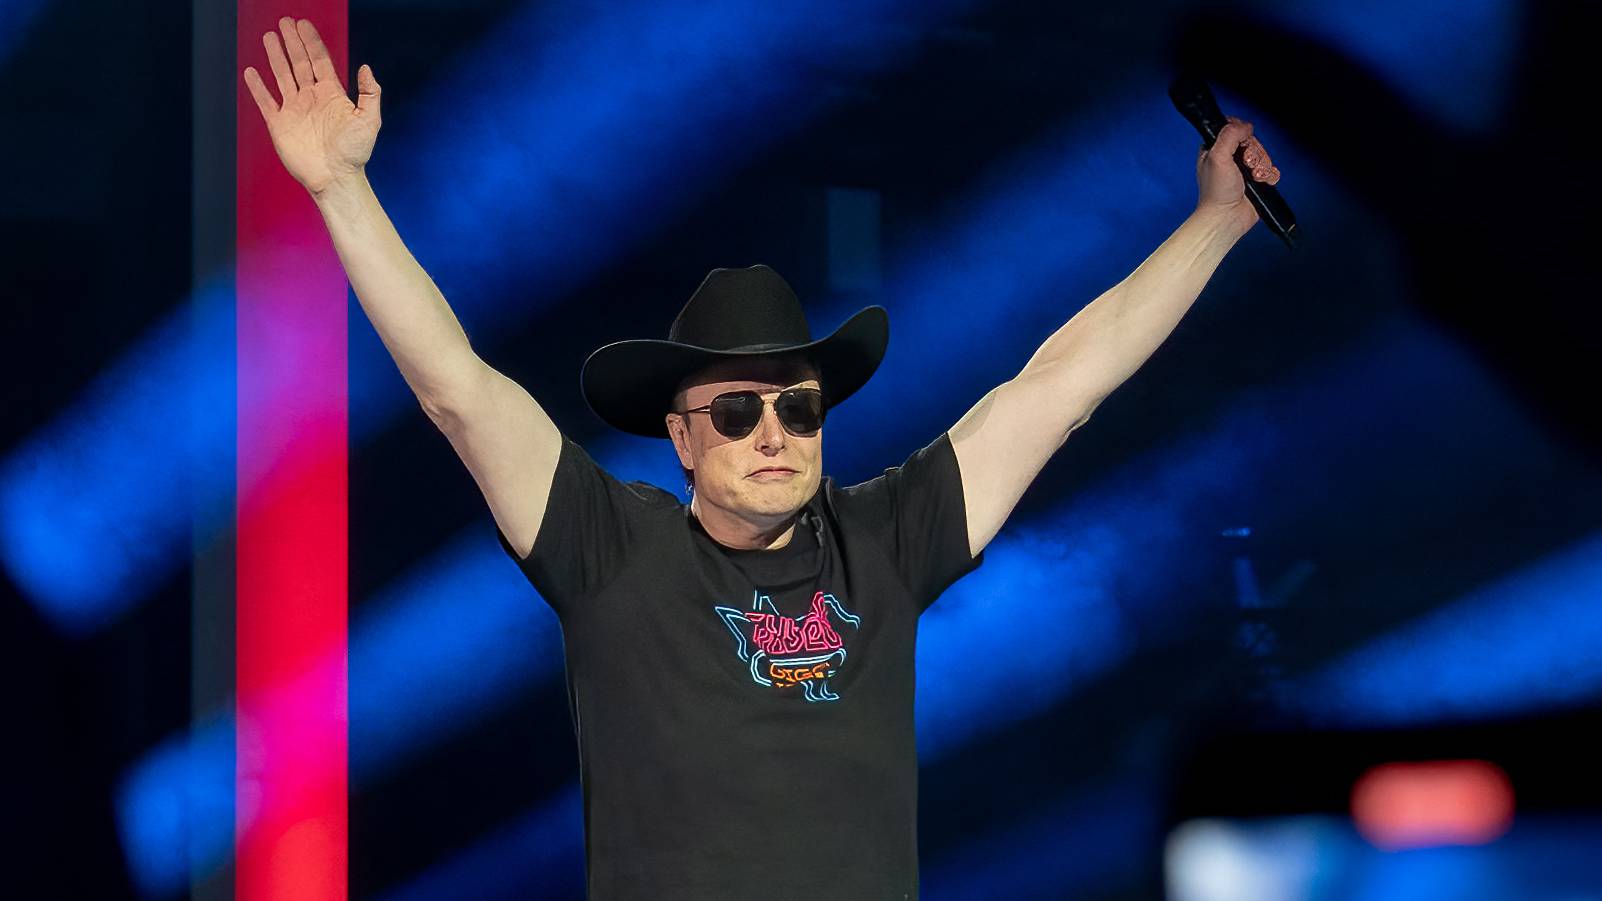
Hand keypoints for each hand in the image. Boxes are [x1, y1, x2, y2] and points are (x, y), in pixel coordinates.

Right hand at [243, 17, 380, 195]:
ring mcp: (294, 110)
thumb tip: (365, 67)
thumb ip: (369, 93)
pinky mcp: (279, 124)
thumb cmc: (355, 153)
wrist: (335, 178)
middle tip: (285, 22)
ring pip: (282, 76)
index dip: (311, 42)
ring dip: (275, 57)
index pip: (319, 61)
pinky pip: (265, 102)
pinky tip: (251, 72)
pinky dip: (258, 88)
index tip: (303, 24)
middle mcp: (312, 99)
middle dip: (292, 42)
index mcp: (331, 95)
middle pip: (299, 63)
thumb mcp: (369, 120)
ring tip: (269, 37)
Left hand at [1195, 115, 1280, 232]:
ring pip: (1263, 155)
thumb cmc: (1217, 192)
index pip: (1234, 129)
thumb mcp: (1217, 156)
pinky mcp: (1257, 181)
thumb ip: (1229, 135)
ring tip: (1253, 177)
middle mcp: (1230, 157)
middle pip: (1252, 141)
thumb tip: (1245, 126)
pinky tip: (1260, 182)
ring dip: (1261, 166)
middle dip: (1254, 153)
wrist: (1227, 217)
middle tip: (1246, 165)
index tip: (1242, 143)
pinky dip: (1269, 175)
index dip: (1242, 134)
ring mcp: (1244, 169)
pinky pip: (1271, 169)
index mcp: (1216, 149)